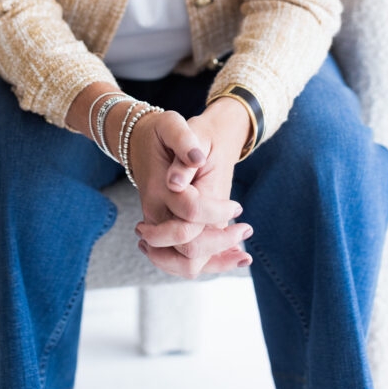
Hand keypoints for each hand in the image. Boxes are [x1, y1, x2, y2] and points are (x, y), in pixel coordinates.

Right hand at [131, 100, 253, 278]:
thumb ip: (183, 140)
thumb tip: (195, 158)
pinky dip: (210, 264)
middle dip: (220, 243)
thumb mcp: (171, 124)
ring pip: (184, 264)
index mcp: (158, 187)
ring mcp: (161, 226)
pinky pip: (185, 261)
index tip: (238, 205)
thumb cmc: (162, 133)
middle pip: (186, 248)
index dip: (217, 211)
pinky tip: (235, 257)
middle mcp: (156, 213)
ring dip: (215, 262)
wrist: (143, 142)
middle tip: (245, 228)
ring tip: (243, 254)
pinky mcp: (169, 232)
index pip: (190, 211)